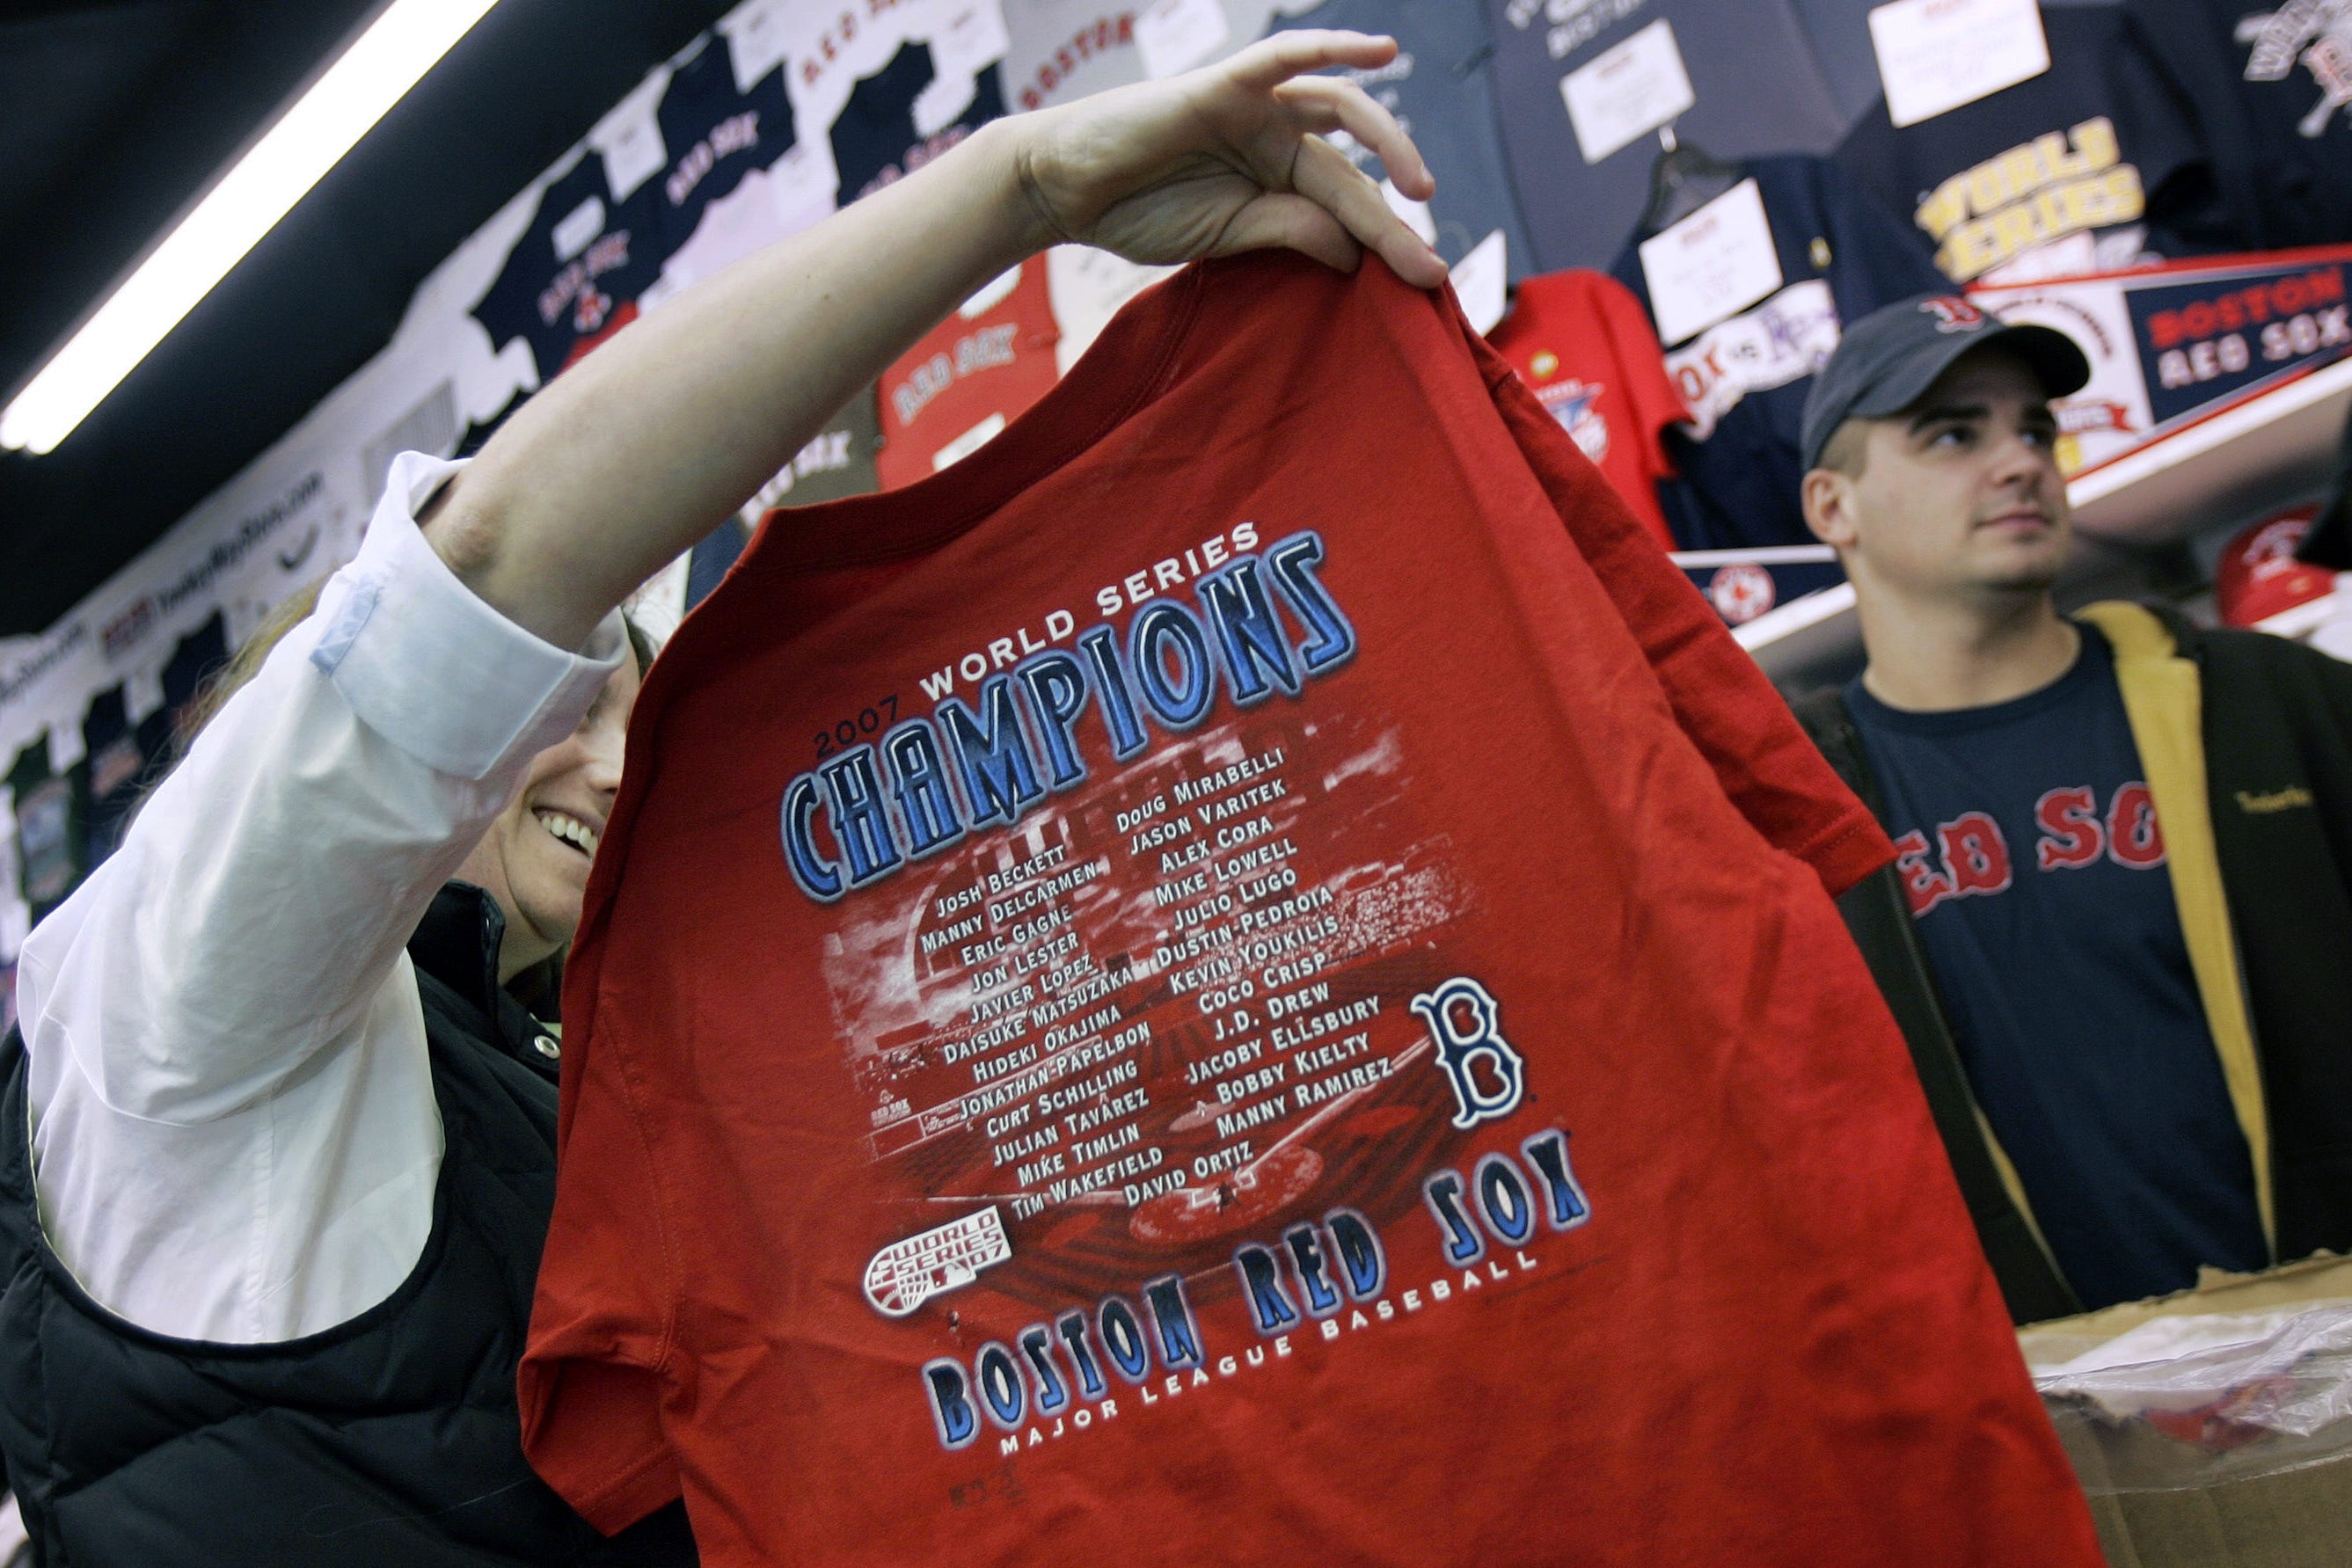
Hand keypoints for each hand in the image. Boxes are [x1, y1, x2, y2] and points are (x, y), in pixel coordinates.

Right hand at [1009, 31, 1448, 289]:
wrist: (1068, 190)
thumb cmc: (1137, 213)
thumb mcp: (1227, 236)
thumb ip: (1289, 233)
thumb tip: (1354, 255)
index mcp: (1276, 182)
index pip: (1346, 210)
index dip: (1388, 244)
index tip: (1428, 283)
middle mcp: (1275, 140)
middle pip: (1352, 174)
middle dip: (1394, 221)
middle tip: (1429, 266)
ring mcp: (1255, 109)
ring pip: (1341, 113)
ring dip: (1390, 142)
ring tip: (1420, 190)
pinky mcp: (1227, 84)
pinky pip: (1287, 57)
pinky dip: (1334, 47)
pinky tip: (1381, 51)